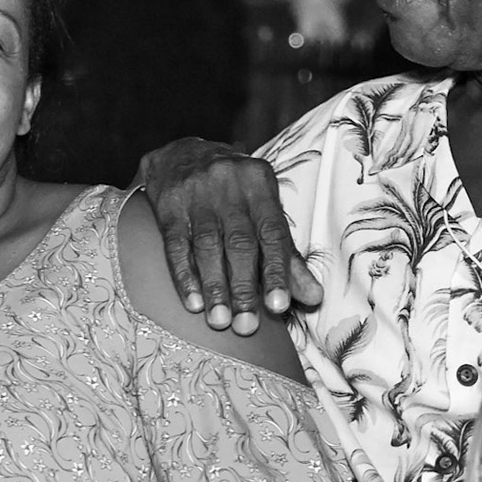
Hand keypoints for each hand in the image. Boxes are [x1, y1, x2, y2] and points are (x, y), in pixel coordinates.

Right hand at [136, 138, 320, 333]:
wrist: (182, 154)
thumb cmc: (234, 192)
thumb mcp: (264, 211)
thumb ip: (287, 256)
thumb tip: (313, 298)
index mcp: (260, 186)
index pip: (273, 233)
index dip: (277, 271)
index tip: (278, 306)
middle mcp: (230, 187)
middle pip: (239, 242)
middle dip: (244, 287)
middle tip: (247, 326)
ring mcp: (196, 196)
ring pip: (207, 246)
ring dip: (215, 287)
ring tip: (220, 321)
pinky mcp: (168, 206)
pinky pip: (176, 245)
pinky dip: (185, 276)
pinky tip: (193, 302)